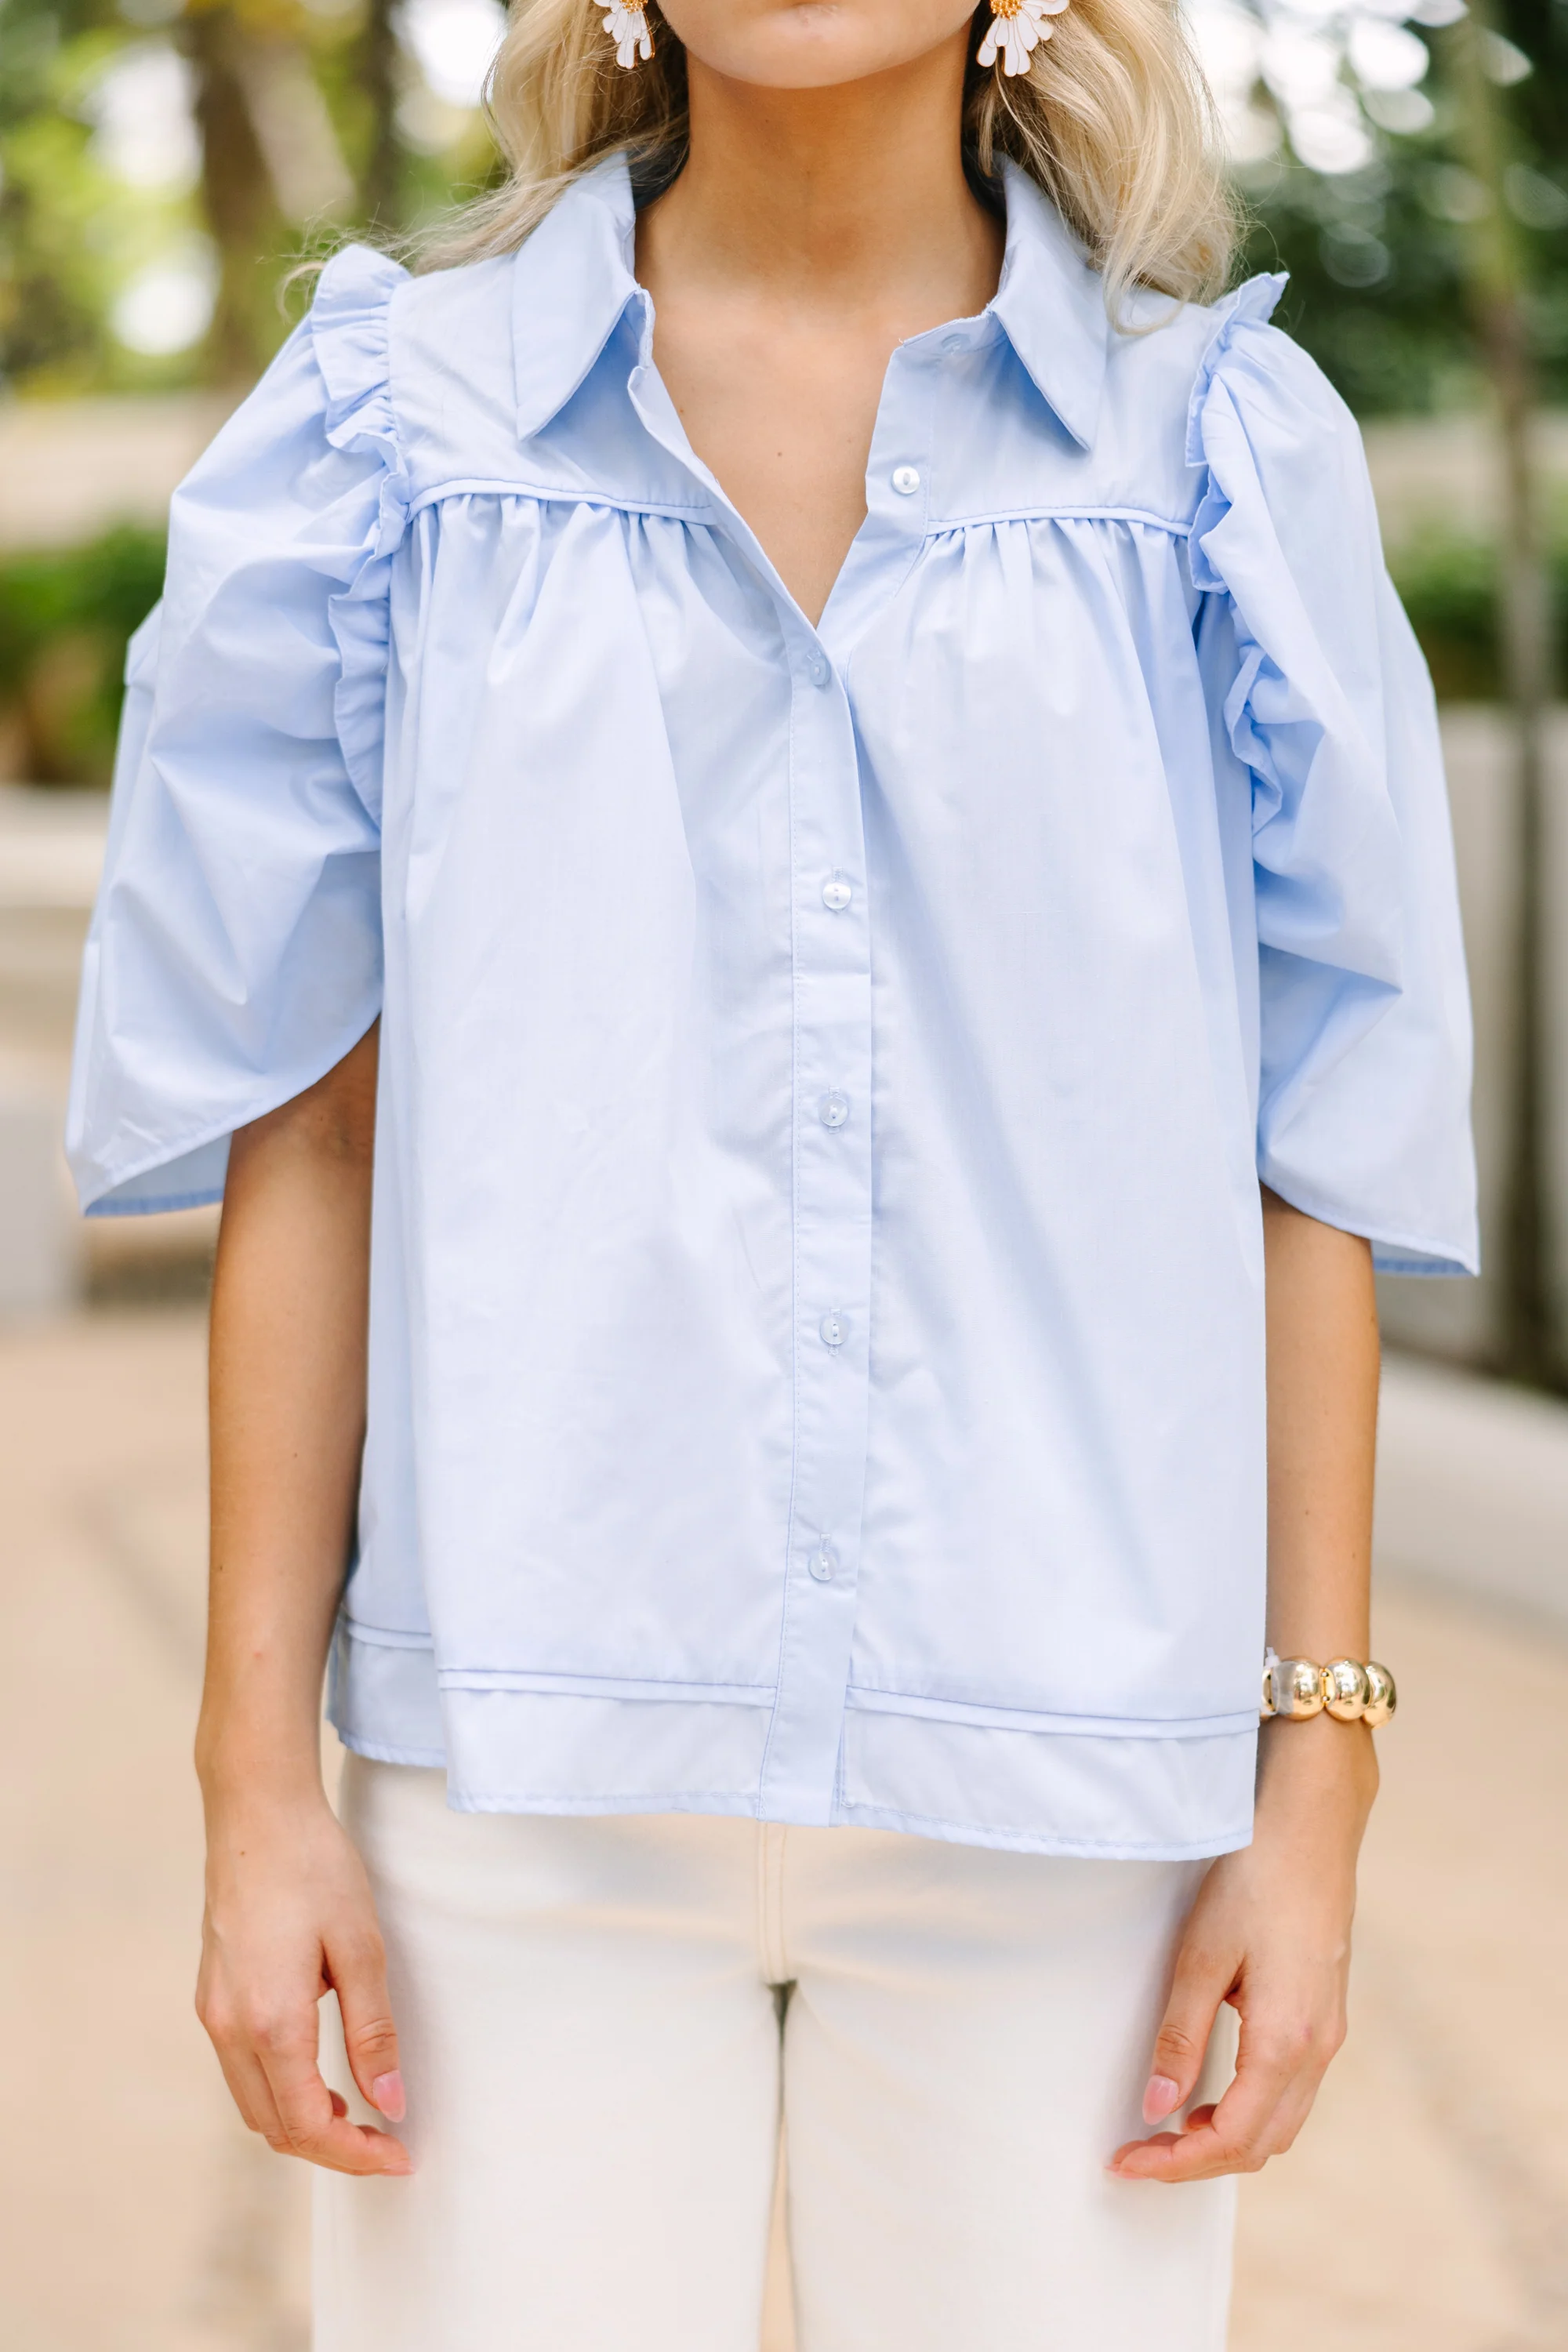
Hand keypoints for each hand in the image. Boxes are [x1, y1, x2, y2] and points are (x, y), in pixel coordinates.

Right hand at [196, 1787, 411, 2176]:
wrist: (257, 1813)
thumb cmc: (315, 1868)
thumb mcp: (361, 1948)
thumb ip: (373, 2033)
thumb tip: (390, 2103)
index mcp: (269, 2022)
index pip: (306, 2125)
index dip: (355, 2154)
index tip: (400, 2157)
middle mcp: (229, 2028)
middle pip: (275, 2127)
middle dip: (331, 2148)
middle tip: (386, 2142)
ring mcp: (213, 2013)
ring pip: (253, 2104)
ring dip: (302, 2123)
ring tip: (358, 2114)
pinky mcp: (211, 1996)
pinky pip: (241, 2070)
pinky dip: (280, 2091)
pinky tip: (318, 2075)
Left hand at [1108, 1715, 1377, 2182]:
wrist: (1311, 1823)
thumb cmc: (1253, 1878)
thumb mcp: (1201, 1956)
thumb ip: (1180, 2037)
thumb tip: (1155, 2109)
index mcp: (1287, 2041)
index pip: (1231, 2138)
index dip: (1176, 2164)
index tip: (1125, 2161)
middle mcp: (1319, 2048)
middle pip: (1261, 2144)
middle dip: (1199, 2161)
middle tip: (1139, 2153)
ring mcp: (1329, 2032)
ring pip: (1282, 2122)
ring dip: (1227, 2137)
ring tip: (1168, 2127)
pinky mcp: (1326, 2012)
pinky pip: (1293, 2089)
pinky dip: (1251, 2109)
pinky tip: (1212, 2088)